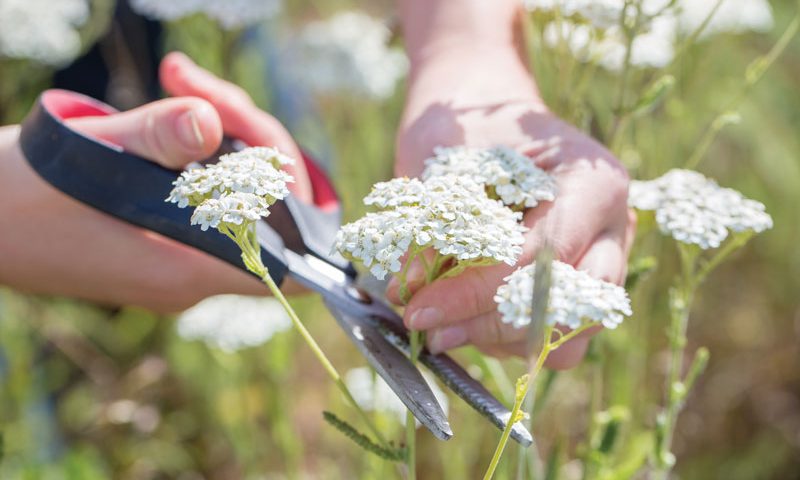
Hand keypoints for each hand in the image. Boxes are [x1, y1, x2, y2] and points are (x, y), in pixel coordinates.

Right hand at [0, 53, 308, 311]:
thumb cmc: (17, 194)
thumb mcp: (87, 155)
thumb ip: (155, 139)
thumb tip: (209, 124)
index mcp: (183, 270)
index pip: (285, 261)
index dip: (294, 205)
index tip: (259, 142)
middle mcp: (189, 281)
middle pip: (263, 215)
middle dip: (246, 137)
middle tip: (188, 82)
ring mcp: (176, 271)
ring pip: (236, 205)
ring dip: (221, 141)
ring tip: (178, 84)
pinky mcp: (160, 255)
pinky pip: (208, 209)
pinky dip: (200, 163)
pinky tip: (168, 122)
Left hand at [391, 46, 634, 367]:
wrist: (488, 117)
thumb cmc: (468, 128)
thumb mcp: (444, 165)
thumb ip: (432, 228)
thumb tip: (409, 294)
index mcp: (594, 183)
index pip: (542, 256)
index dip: (477, 291)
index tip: (420, 308)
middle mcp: (613, 229)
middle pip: (569, 307)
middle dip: (492, 324)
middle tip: (428, 324)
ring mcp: (604, 262)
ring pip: (568, 335)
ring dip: (500, 339)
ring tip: (442, 324)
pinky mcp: (580, 290)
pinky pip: (555, 340)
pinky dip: (506, 339)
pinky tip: (463, 320)